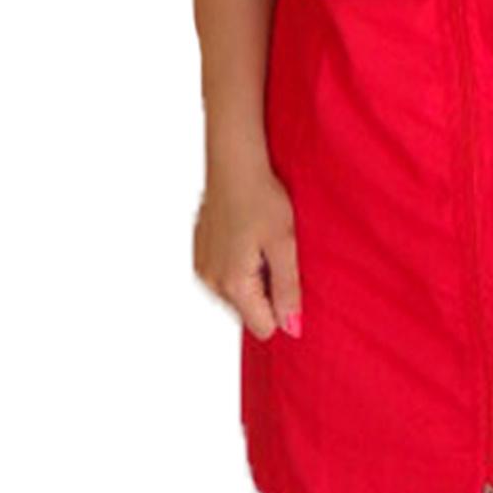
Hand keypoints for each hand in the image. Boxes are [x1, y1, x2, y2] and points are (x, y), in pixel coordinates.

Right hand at [193, 160, 303, 341]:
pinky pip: (226, 277)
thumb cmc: (262, 199)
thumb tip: (291, 327)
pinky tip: (248, 237)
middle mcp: (211, 282)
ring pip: (238, 295)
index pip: (263, 327)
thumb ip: (288, 290)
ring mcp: (203, 269)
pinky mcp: (201, 255)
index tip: (288, 278)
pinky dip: (240, 265)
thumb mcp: (285, 245)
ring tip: (261, 244)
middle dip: (268, 293)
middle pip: (249, 313)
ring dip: (254, 278)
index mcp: (233, 284)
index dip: (283, 310)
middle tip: (275, 255)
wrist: (234, 164)